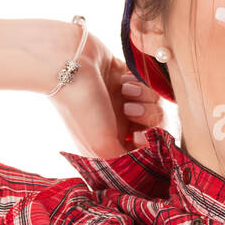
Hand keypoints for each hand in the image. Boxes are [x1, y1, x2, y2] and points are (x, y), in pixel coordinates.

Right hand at [49, 27, 164, 157]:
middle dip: (147, 115)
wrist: (69, 63)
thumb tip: (148, 160)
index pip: (144, 149)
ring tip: (125, 90)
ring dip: (143, 95)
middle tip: (129, 109)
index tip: (138, 135)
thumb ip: (127, 160)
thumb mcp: (103, 147)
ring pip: (154, 102)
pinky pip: (148, 82)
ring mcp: (122, 99)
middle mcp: (117, 123)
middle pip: (154, 124)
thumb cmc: (84, 107)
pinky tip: (122, 79)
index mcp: (110, 142)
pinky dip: (139, 81)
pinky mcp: (126, 79)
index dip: (149, 142)